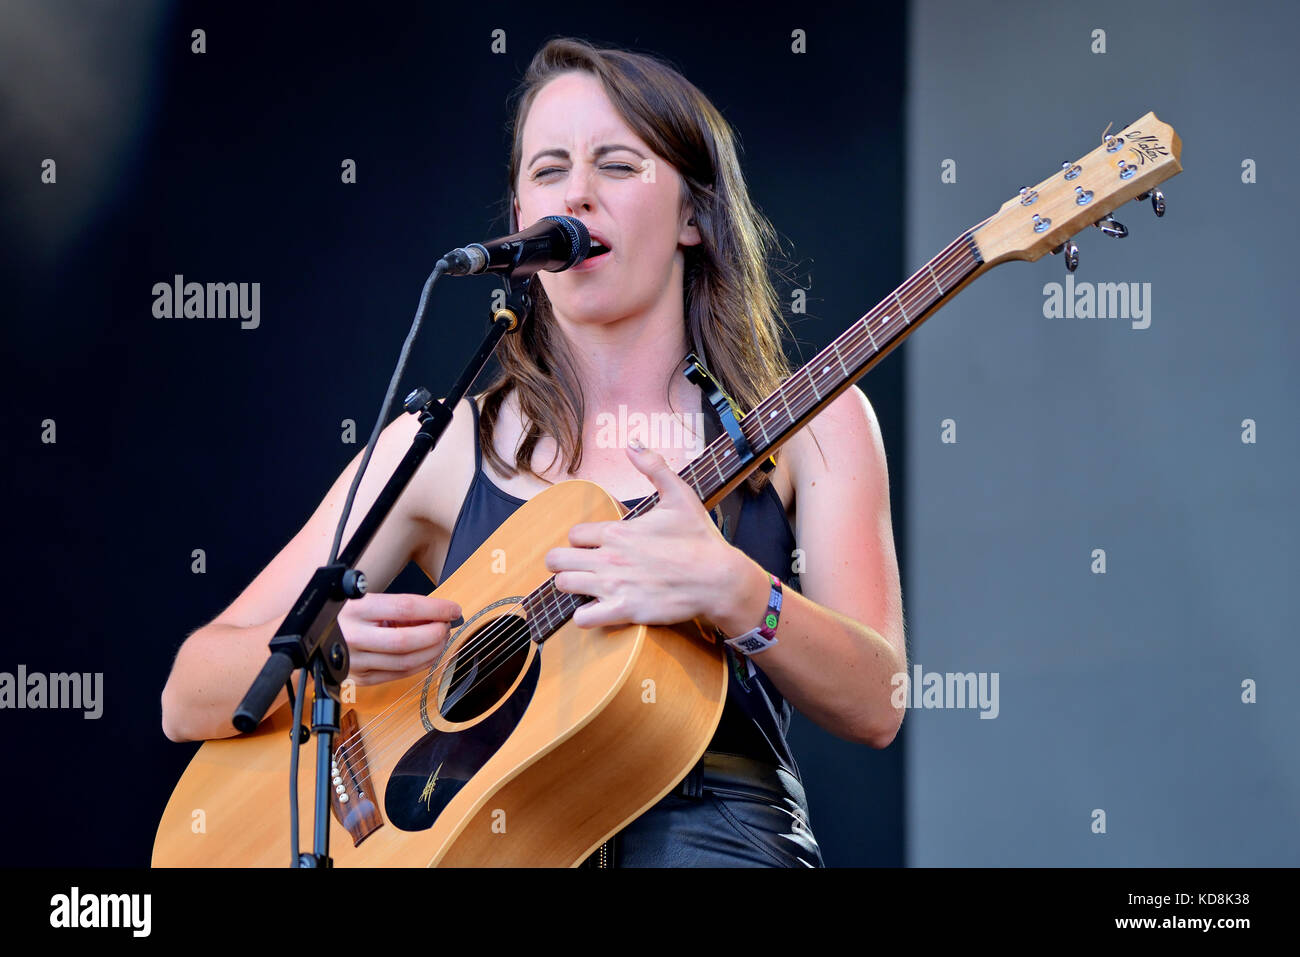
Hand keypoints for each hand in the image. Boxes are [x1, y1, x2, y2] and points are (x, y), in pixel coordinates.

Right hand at [337, 593, 461, 684]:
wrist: (312, 637)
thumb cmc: (346, 615)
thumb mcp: (368, 600)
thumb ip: (400, 608)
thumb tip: (437, 613)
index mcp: (356, 609)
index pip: (405, 608)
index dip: (435, 609)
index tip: (453, 609)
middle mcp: (354, 636)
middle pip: (407, 640)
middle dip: (436, 634)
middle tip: (447, 626)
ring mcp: (357, 661)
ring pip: (406, 662)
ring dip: (432, 651)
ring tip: (440, 638)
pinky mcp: (361, 678)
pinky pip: (399, 674)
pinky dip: (420, 664)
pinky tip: (428, 653)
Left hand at [545, 439, 741, 628]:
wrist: (719, 578)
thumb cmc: (700, 538)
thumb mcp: (680, 494)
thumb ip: (654, 467)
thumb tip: (633, 444)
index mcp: (618, 531)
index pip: (574, 534)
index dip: (581, 540)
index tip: (595, 545)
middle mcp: (609, 557)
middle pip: (557, 559)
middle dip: (563, 562)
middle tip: (579, 566)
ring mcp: (614, 586)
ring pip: (564, 585)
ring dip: (571, 586)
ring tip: (587, 586)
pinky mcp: (624, 611)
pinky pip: (583, 618)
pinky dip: (584, 616)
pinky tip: (597, 610)